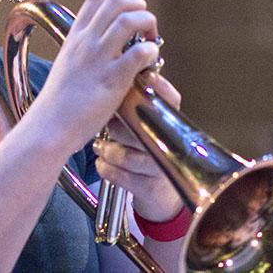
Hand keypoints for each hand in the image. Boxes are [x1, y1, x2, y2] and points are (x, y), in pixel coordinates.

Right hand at [30, 0, 160, 150]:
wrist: (48, 128)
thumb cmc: (58, 105)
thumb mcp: (66, 66)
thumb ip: (82, 53)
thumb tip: (101, 48)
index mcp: (74, 37)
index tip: (129, 12)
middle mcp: (86, 42)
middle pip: (116, 0)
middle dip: (137, 5)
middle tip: (144, 24)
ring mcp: (99, 59)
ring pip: (129, 20)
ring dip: (147, 23)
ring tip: (151, 39)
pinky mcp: (112, 79)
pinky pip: (139, 52)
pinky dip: (151, 51)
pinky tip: (150, 62)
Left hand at [93, 74, 184, 222]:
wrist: (158, 194)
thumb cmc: (145, 153)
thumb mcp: (144, 126)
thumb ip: (134, 105)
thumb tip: (114, 78)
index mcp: (171, 124)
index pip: (171, 100)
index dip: (158, 88)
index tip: (144, 78)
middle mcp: (171, 145)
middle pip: (143, 128)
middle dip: (119, 127)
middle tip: (108, 124)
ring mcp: (160, 168)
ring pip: (126, 155)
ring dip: (108, 150)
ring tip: (101, 146)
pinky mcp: (148, 188)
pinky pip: (118, 174)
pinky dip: (105, 168)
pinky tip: (102, 162)